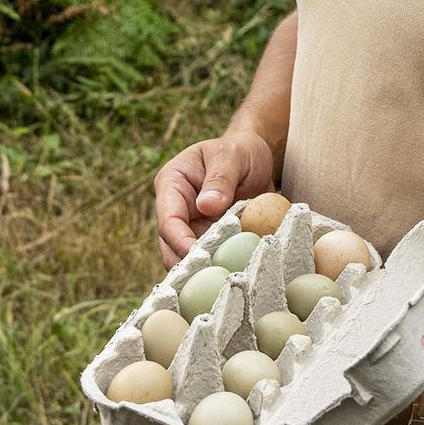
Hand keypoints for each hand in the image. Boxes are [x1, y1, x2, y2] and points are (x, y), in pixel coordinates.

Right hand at [154, 131, 275, 265]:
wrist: (255, 158)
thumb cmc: (240, 150)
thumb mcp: (232, 155)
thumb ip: (220, 178)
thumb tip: (206, 206)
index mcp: (173, 184)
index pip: (168, 219)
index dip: (180, 241)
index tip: (200, 257)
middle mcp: (177, 208)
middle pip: (171, 246)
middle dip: (190, 263)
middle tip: (215, 275)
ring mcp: (192, 226)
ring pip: (188, 258)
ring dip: (206, 268)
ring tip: (228, 274)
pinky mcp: (209, 238)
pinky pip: (210, 259)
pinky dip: (221, 266)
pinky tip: (237, 270)